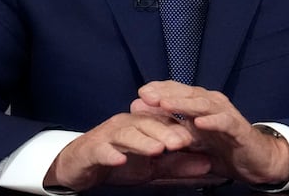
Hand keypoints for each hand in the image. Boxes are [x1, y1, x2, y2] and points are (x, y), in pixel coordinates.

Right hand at [45, 112, 210, 191]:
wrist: (80, 166)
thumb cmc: (118, 162)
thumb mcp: (152, 167)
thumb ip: (178, 165)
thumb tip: (209, 165)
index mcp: (142, 125)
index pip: (164, 122)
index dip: (182, 127)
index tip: (202, 135)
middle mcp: (125, 125)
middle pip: (147, 124)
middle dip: (166, 132)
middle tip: (183, 142)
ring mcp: (107, 136)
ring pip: (125, 134)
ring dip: (142, 141)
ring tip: (157, 150)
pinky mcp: (91, 150)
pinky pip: (101, 150)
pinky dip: (110, 154)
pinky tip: (120, 160)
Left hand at [133, 81, 288, 186]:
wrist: (256, 162)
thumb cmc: (221, 148)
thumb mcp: (190, 139)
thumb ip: (168, 127)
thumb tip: (137, 111)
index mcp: (200, 105)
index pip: (177, 91)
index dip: (159, 90)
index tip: (140, 93)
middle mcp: (213, 104)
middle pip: (187, 94)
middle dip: (166, 93)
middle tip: (146, 95)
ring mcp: (226, 114)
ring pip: (203, 105)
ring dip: (184, 104)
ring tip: (165, 104)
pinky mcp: (239, 129)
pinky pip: (225, 122)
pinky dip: (212, 121)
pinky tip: (199, 122)